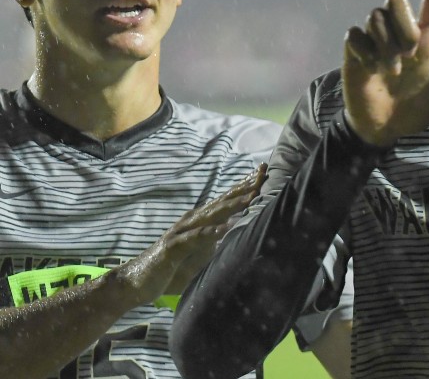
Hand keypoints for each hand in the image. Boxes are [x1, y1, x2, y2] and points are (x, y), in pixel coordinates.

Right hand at [116, 164, 266, 301]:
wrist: (135, 284)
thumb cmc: (171, 270)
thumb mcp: (201, 255)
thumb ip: (219, 244)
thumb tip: (242, 238)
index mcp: (200, 222)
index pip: (225, 201)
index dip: (244, 187)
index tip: (264, 173)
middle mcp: (192, 222)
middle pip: (222, 201)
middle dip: (243, 187)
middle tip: (263, 172)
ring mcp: (181, 232)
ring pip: (211, 215)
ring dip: (232, 205)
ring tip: (252, 195)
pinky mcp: (172, 247)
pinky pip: (194, 238)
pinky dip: (210, 233)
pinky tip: (225, 228)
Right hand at [342, 0, 428, 146]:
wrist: (387, 127)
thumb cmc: (420, 104)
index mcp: (425, 36)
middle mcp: (401, 31)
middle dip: (404, 24)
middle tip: (411, 54)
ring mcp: (376, 39)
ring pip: (376, 14)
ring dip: (387, 42)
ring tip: (393, 68)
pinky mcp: (355, 49)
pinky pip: (357, 34)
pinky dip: (367, 51)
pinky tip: (373, 67)